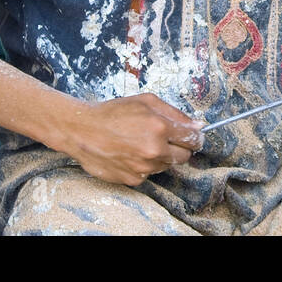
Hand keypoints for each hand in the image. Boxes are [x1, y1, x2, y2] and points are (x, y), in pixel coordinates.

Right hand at [57, 94, 204, 186]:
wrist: (83, 132)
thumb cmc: (114, 113)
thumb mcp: (147, 101)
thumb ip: (176, 114)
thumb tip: (198, 126)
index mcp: (160, 128)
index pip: (193, 139)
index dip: (195, 137)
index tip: (193, 136)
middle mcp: (154, 151)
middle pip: (185, 157)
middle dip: (180, 148)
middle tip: (167, 139)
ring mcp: (143, 168)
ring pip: (168, 166)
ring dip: (162, 157)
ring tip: (143, 143)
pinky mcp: (133, 180)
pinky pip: (150, 174)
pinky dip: (146, 166)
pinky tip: (132, 154)